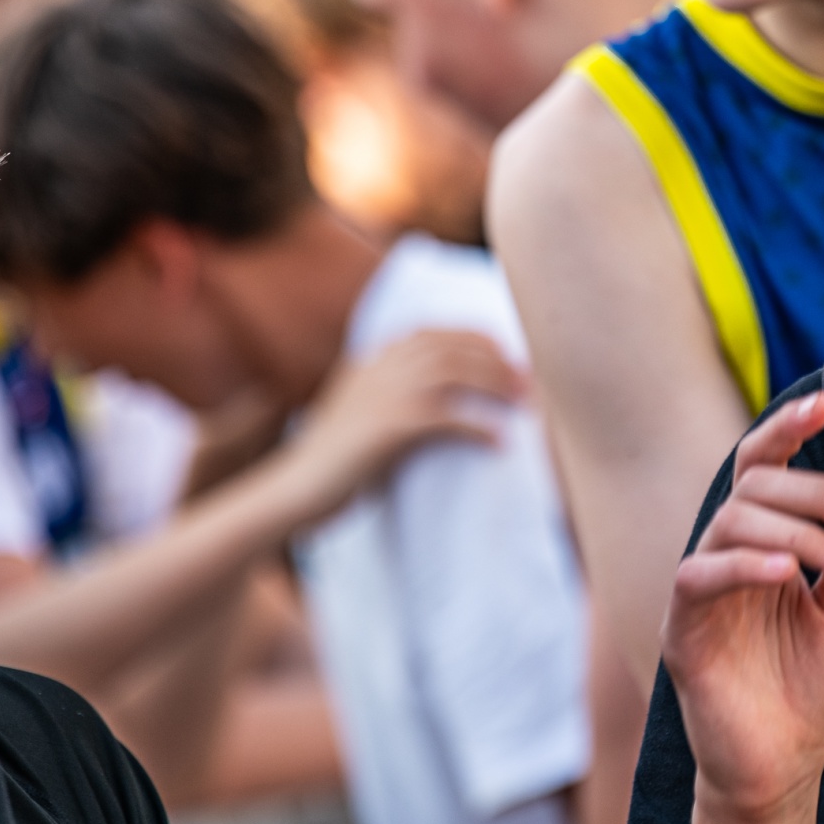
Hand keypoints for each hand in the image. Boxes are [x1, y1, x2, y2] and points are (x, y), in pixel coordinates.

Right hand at [275, 329, 523, 523]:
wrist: (294, 491)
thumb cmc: (338, 461)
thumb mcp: (366, 413)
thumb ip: (399, 394)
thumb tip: (456, 397)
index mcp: (372, 358)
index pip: (436, 332)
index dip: (479, 340)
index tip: (510, 356)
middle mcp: (377, 366)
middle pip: (452, 348)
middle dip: (497, 362)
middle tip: (529, 384)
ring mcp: (380, 393)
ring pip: (453, 372)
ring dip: (495, 385)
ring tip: (524, 406)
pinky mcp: (386, 427)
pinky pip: (446, 419)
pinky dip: (478, 428)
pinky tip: (498, 442)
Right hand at [662, 392, 823, 823]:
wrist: (782, 767)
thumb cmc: (809, 689)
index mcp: (762, 544)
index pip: (763, 469)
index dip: (787, 430)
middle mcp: (725, 555)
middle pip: (755, 487)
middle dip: (817, 492)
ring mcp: (699, 589)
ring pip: (732, 520)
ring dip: (798, 532)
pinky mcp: (682, 628)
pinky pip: (700, 575)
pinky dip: (746, 565)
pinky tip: (788, 574)